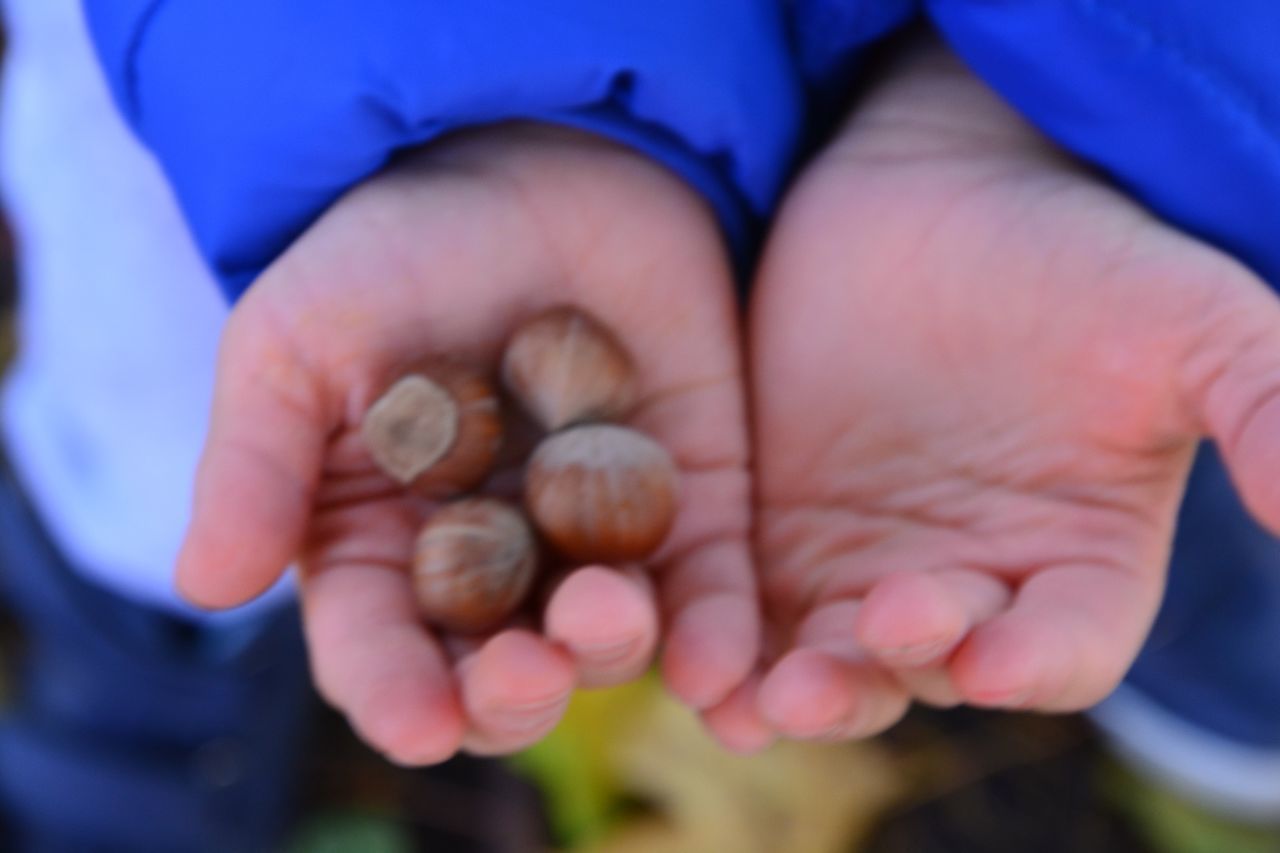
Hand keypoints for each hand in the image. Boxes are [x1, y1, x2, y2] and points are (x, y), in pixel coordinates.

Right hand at [175, 124, 756, 761]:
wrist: (535, 160)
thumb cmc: (395, 250)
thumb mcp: (301, 339)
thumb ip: (258, 459)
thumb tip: (204, 586)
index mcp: (382, 545)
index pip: (381, 648)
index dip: (394, 691)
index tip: (417, 722)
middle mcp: (492, 563)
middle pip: (500, 671)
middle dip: (511, 693)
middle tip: (524, 676)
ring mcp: (595, 537)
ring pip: (607, 639)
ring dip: (607, 648)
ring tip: (603, 607)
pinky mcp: (691, 502)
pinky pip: (711, 587)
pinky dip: (718, 634)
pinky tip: (722, 669)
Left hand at [747, 36, 1279, 739]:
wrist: (931, 196)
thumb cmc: (1072, 255)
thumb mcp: (1188, 319)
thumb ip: (1262, 402)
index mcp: (1074, 563)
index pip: (1063, 648)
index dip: (1036, 662)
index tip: (995, 659)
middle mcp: (969, 585)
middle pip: (929, 668)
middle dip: (890, 671)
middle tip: (844, 663)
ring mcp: (862, 565)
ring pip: (831, 657)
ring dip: (798, 687)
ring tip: (761, 699)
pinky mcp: (774, 532)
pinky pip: (747, 607)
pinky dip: (726, 640)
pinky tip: (695, 662)